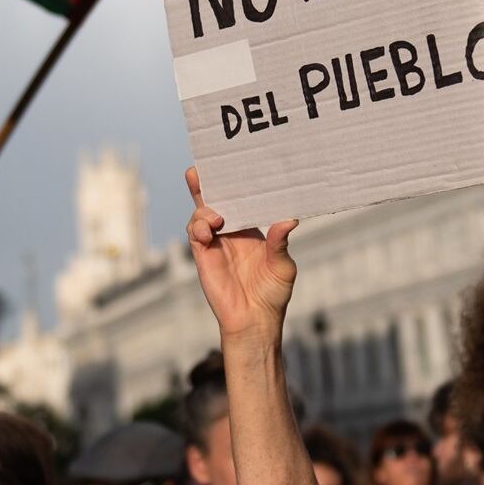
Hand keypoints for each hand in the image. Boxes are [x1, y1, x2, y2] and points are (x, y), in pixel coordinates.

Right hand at [186, 167, 297, 341]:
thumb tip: (289, 219)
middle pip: (214, 200)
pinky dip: (197, 227)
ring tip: (215, 218)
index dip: (233, 183)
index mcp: (250, 228)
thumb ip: (281, 242)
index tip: (230, 164)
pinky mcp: (203, 255)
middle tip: (198, 169)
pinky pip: (194, 233)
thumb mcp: (283, 265)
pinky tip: (208, 232)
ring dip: (203, 209)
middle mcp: (231, 231)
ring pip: (201, 213)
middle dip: (205, 184)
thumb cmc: (273, 293)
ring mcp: (215, 242)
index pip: (240, 199)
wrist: (255, 320)